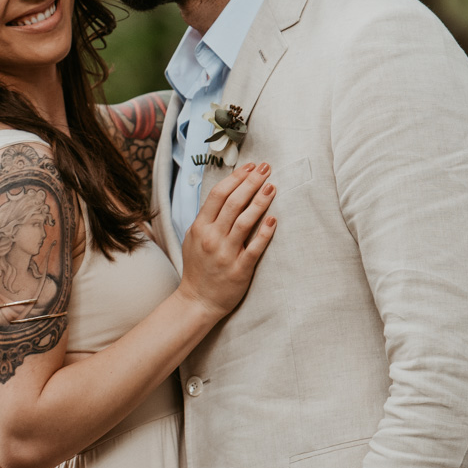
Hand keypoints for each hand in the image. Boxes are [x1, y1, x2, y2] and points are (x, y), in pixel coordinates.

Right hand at [178, 162, 276, 318]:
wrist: (197, 300)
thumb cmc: (198, 267)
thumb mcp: (193, 238)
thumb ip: (207, 218)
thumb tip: (226, 193)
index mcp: (200, 227)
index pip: (218, 195)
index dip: (236, 178)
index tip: (251, 166)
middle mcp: (212, 238)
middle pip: (233, 203)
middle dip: (251, 182)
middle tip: (266, 169)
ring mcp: (225, 254)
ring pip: (244, 222)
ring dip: (259, 202)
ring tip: (272, 187)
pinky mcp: (239, 269)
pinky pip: (254, 248)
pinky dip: (264, 233)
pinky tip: (273, 220)